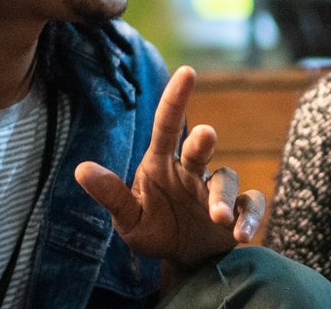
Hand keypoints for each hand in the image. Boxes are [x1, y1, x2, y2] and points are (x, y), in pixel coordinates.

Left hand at [74, 66, 260, 270]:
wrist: (182, 258)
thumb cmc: (153, 230)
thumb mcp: (128, 218)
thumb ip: (111, 195)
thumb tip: (80, 169)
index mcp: (161, 164)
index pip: (167, 126)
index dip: (176, 99)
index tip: (186, 72)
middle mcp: (190, 170)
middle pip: (199, 147)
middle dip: (202, 141)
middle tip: (205, 134)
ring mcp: (215, 189)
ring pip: (226, 178)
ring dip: (222, 196)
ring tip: (218, 218)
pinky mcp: (237, 209)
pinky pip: (250, 204)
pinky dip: (249, 217)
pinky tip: (240, 234)